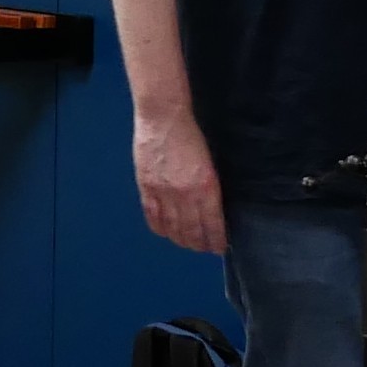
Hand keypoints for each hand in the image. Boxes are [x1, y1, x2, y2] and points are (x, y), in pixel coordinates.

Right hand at [133, 104, 226, 254]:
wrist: (163, 118)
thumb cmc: (191, 134)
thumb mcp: (209, 163)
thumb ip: (209, 187)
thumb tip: (211, 209)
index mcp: (206, 187)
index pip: (212, 224)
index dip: (216, 240)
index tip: (219, 247)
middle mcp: (186, 195)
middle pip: (192, 231)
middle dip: (200, 244)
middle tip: (204, 248)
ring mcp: (164, 193)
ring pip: (173, 228)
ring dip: (181, 240)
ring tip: (187, 243)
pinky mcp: (147, 188)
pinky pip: (153, 217)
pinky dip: (161, 229)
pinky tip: (166, 232)